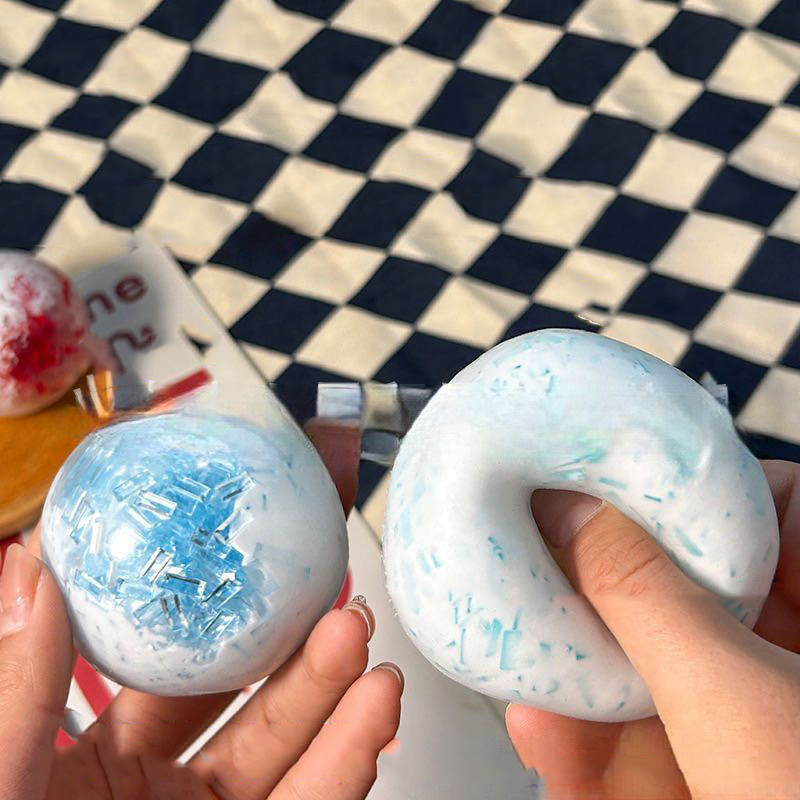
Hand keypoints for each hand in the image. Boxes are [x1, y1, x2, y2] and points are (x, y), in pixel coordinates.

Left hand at [0, 419, 402, 799]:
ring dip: (337, 690)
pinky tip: (375, 711)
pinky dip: (350, 760)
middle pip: (247, 697)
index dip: (216, 598)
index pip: (171, 659)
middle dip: (300, 639)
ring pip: (290, 748)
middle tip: (331, 582)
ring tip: (361, 634)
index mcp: (93, 754)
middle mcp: (157, 786)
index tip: (254, 545)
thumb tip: (31, 563)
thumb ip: (21, 680)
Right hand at [507, 459, 799, 798]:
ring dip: (579, 679)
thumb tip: (566, 509)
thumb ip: (641, 593)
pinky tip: (544, 736)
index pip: (761, 505)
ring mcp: (759, 728)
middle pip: (687, 593)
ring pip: (655, 675)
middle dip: (600, 596)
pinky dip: (589, 750)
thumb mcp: (735, 700)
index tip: (599, 481)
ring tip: (523, 660)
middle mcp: (798, 659)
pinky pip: (646, 749)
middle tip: (536, 564)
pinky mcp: (716, 782)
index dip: (678, 490)